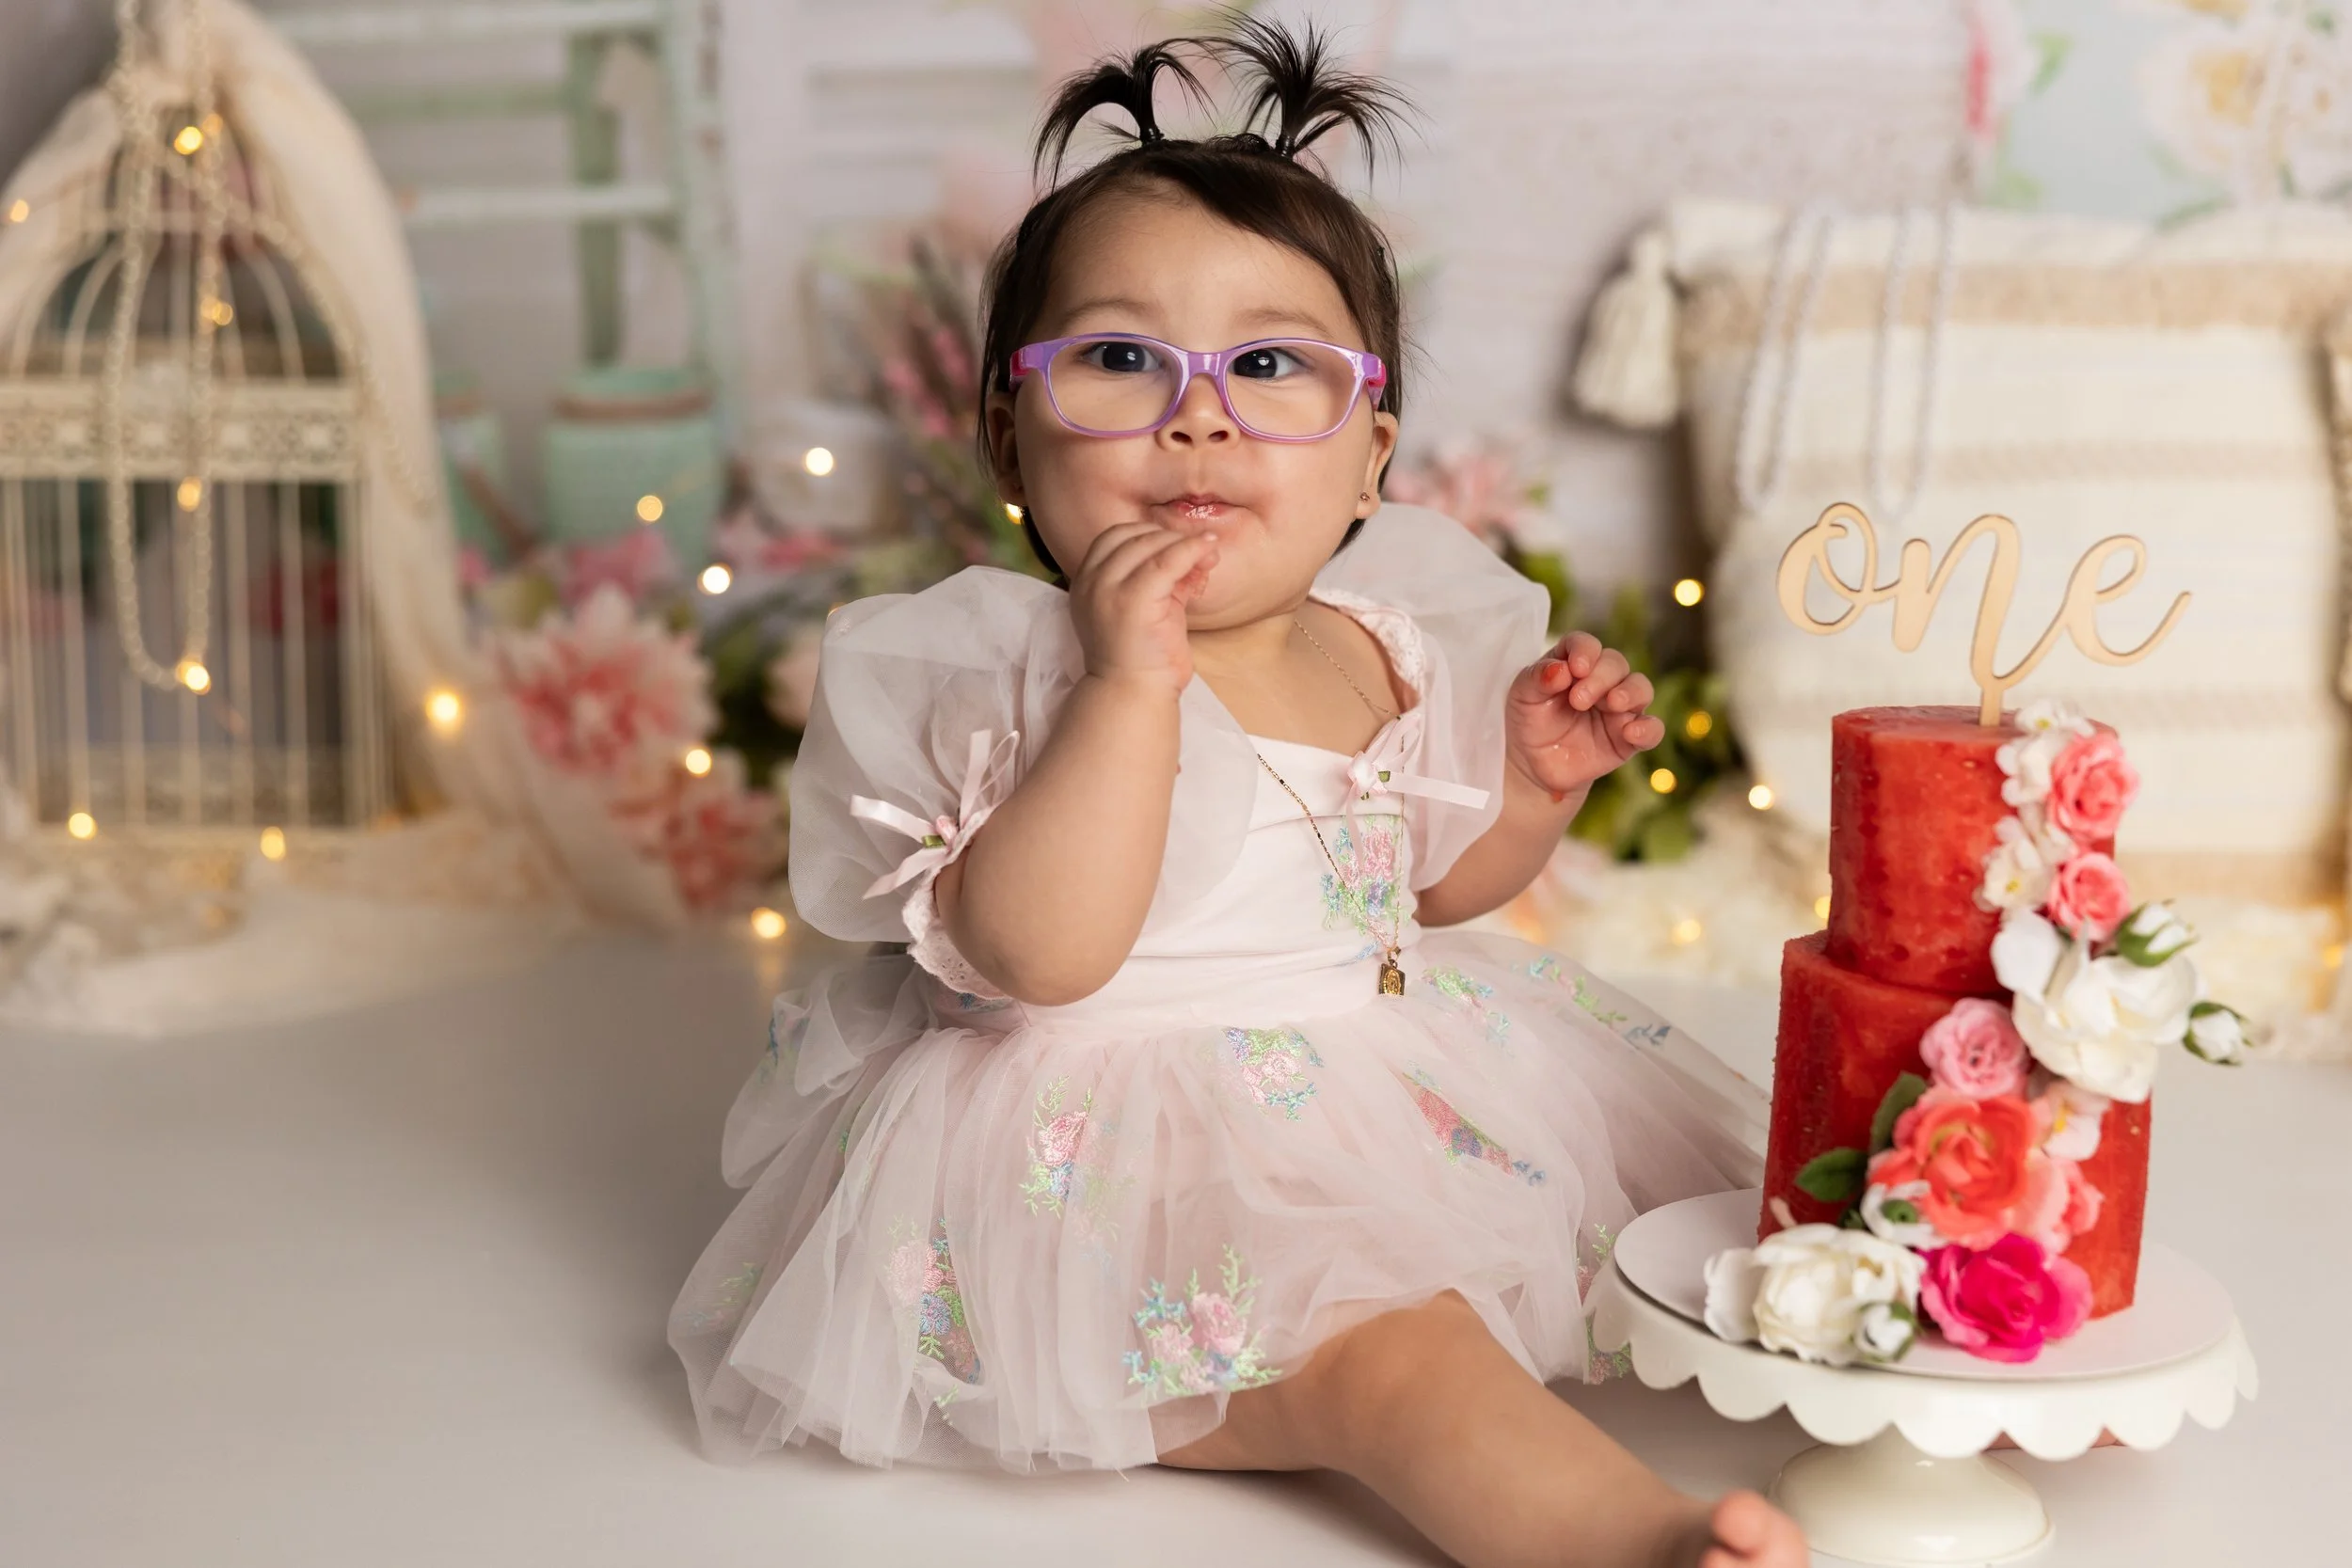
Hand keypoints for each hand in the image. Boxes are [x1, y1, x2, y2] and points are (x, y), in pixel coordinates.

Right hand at [1067, 523, 1218, 694]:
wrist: (1134, 696)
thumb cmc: (1142, 659)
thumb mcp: (1144, 609)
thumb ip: (1157, 579)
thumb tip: (1190, 552)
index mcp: (1086, 583)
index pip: (1114, 538)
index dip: (1149, 535)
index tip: (1177, 548)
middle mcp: (1091, 582)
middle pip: (1132, 536)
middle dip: (1170, 538)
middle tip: (1201, 550)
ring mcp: (1108, 590)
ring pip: (1151, 544)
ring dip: (1184, 544)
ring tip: (1208, 555)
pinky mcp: (1133, 600)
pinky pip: (1168, 560)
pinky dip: (1192, 551)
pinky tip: (1209, 553)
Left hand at [1505, 631, 1664, 800]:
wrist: (1534, 764)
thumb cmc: (1530, 722)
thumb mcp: (1523, 697)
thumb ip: (1537, 678)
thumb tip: (1561, 669)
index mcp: (1574, 663)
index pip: (1586, 644)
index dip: (1585, 651)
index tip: (1576, 668)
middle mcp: (1602, 681)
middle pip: (1616, 663)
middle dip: (1601, 677)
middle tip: (1578, 700)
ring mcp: (1619, 709)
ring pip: (1641, 688)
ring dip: (1630, 692)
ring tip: (1612, 704)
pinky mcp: (1628, 738)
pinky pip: (1652, 729)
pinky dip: (1648, 728)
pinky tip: (1632, 732)